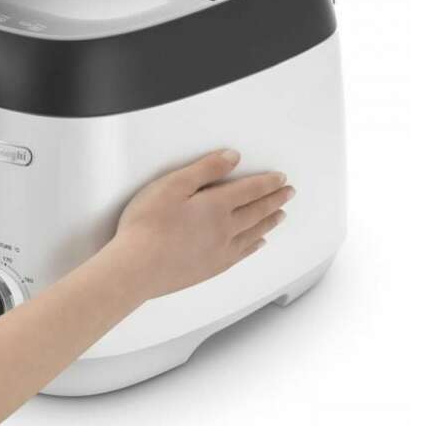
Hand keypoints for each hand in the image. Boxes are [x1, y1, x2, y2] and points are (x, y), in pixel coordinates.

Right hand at [110, 149, 294, 300]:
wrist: (137, 268)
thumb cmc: (147, 225)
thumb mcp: (173, 184)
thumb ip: (205, 169)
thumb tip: (232, 157)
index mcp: (216, 205)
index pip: (250, 190)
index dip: (267, 182)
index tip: (281, 179)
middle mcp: (224, 229)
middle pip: (257, 211)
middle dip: (275, 200)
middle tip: (288, 194)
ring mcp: (219, 251)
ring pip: (253, 232)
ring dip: (269, 222)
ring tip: (280, 215)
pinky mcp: (211, 268)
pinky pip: (242, 254)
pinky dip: (254, 245)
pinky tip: (258, 243)